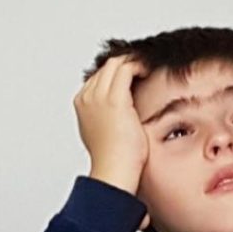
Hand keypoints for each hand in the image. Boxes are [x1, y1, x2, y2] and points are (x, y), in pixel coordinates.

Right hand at [74, 54, 150, 193]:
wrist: (114, 170)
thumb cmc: (114, 156)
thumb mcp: (105, 131)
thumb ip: (107, 116)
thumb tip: (119, 113)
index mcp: (83, 104)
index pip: (101, 76)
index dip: (119, 71)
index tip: (135, 73)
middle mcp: (87, 97)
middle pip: (107, 67)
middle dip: (127, 63)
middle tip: (144, 65)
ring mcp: (99, 97)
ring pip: (116, 63)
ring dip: (134, 61)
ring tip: (148, 66)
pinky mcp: (115, 99)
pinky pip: (127, 69)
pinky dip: (139, 65)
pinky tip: (149, 70)